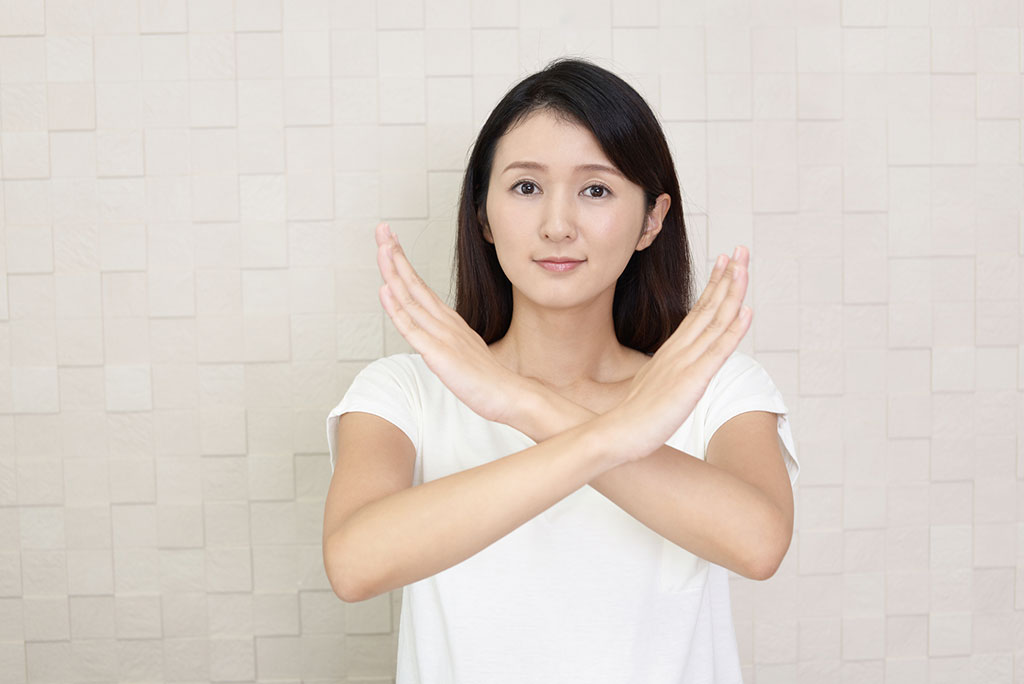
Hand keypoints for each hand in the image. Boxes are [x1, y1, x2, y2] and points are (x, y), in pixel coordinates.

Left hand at [374, 222, 526, 424]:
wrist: (510, 396)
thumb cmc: (488, 380)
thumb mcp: (464, 354)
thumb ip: (449, 341)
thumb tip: (436, 336)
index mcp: (449, 322)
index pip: (421, 287)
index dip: (403, 264)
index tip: (391, 243)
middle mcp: (445, 323)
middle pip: (414, 283)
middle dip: (395, 255)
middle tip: (382, 228)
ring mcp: (442, 336)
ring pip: (410, 299)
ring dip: (394, 272)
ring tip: (382, 247)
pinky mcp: (439, 354)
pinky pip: (412, 329)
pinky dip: (396, 308)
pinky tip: (385, 291)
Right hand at [604, 247, 752, 462]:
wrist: (616, 434)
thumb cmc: (632, 416)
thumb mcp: (651, 386)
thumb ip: (663, 374)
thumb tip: (667, 373)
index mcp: (672, 351)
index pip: (698, 311)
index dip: (714, 286)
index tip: (725, 263)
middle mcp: (680, 351)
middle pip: (708, 307)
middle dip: (727, 277)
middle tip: (740, 250)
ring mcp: (686, 364)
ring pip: (715, 321)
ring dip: (732, 293)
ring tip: (745, 267)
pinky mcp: (692, 381)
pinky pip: (718, 351)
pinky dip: (733, 330)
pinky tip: (747, 312)